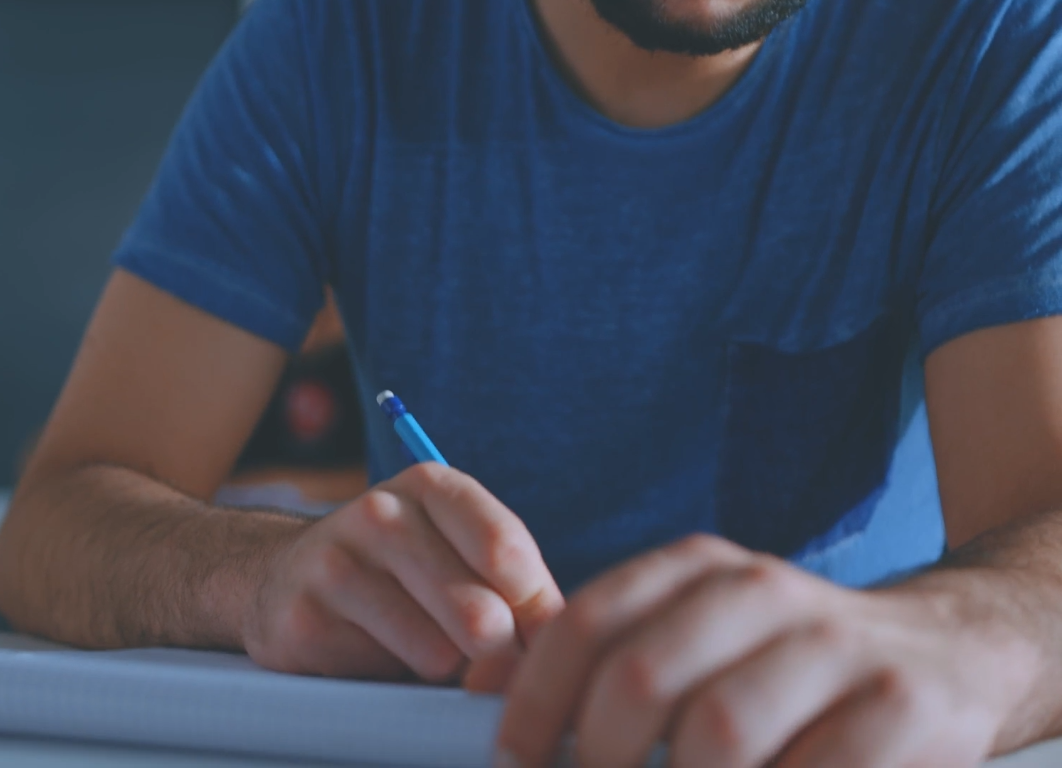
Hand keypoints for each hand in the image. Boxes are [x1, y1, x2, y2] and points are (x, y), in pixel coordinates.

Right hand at [241, 463, 564, 681]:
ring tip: (426, 654)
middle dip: (499, 657)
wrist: (282, 579)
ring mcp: (336, 564)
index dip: (539, 614)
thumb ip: (516, 586)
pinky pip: (385, 675)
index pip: (507, 550)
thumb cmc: (397, 571)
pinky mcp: (304, 621)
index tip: (538, 642)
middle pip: (481, 613)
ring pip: (439, 654)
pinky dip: (395, 681)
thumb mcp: (457, 551)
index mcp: (430, 486)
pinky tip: (377, 656)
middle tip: (487, 665)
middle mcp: (380, 513)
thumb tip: (562, 644)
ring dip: (447, 673)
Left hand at [488, 535, 1036, 766]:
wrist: (946, 653)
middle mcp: (760, 592)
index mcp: (696, 570)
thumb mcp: (702, 634)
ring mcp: (833, 646)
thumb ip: (613, 659)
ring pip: (717, 731)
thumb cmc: (791, 661)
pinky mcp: (899, 708)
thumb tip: (492, 702)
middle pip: (641, 676)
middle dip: (593, 757)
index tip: (509, 760)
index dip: (532, 700)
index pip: (587, 622)